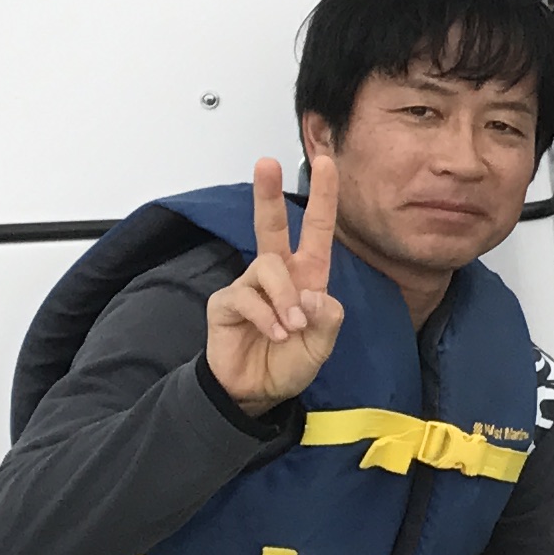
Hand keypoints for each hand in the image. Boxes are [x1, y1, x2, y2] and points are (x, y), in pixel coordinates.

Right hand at [205, 157, 345, 409]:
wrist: (257, 392)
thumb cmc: (290, 362)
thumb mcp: (322, 344)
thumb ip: (327, 319)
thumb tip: (311, 294)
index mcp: (307, 276)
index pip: (316, 230)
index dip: (323, 197)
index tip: (328, 162)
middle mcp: (277, 274)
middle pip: (270, 225)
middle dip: (267, 193)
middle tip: (265, 162)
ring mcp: (248, 286)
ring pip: (268, 267)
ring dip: (284, 298)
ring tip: (289, 329)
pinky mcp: (225, 302)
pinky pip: (246, 297)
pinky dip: (265, 317)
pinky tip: (272, 335)